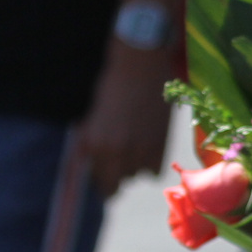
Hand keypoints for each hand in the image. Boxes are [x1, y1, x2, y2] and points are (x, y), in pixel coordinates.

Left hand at [80, 41, 173, 197]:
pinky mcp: (161, 144)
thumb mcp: (93, 118)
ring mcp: (141, 149)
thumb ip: (91, 143)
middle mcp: (117, 152)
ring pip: (137, 174)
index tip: (104, 178)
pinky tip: (148, 148)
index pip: (100, 183)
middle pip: (119, 183)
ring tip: (134, 148)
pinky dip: (151, 163)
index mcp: (95, 145)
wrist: (141, 68)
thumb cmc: (112, 87)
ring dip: (134, 166)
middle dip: (117, 176)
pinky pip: (154, 170)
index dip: (102, 183)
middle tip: (118, 162)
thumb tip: (90, 163)